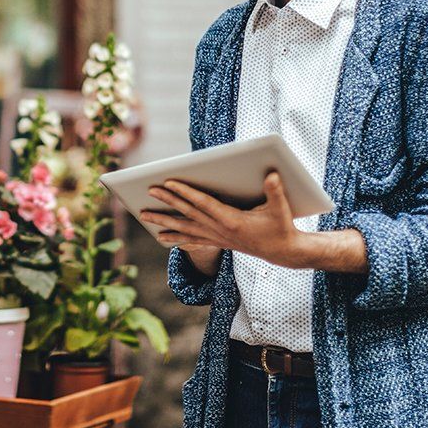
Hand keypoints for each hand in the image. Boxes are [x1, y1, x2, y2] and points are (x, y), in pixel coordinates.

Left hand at [141, 172, 309, 268]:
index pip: (203, 203)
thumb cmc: (281, 227)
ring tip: (144, 215)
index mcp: (232, 221)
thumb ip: (275, 191)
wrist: (283, 252)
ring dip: (163, 221)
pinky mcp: (217, 242)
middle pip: (188, 213)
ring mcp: (216, 238)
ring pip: (184, 228)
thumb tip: (271, 175)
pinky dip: (175, 237)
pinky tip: (160, 236)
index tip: (168, 183)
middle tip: (149, 191)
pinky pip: (191, 240)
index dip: (185, 192)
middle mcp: (220, 230)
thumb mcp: (281, 209)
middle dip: (167, 201)